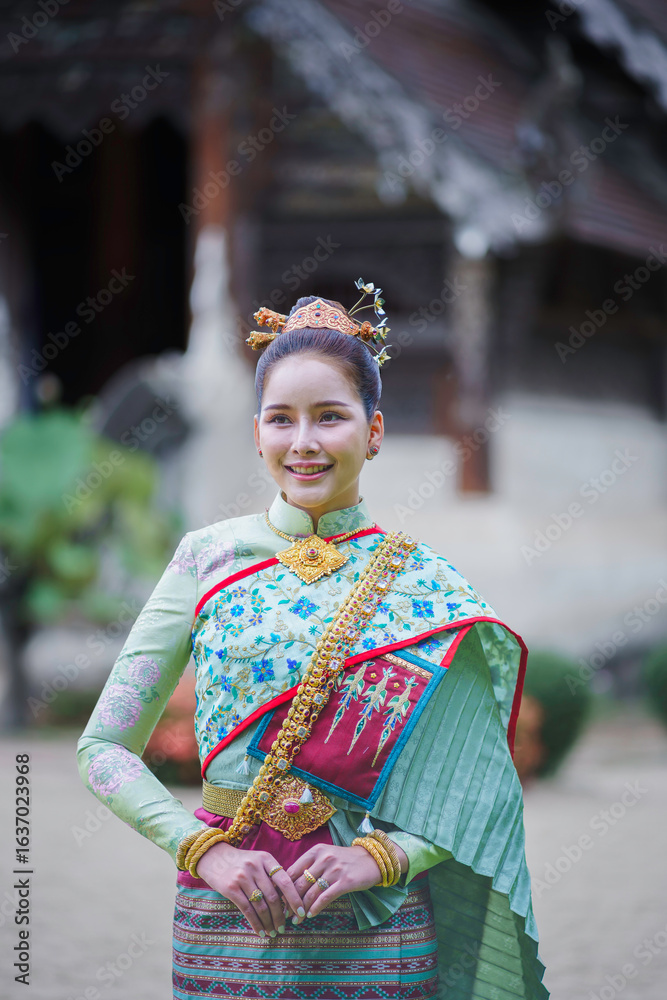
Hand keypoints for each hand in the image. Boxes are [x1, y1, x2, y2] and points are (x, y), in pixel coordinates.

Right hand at [194, 841, 305, 937]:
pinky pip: (247, 910)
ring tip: (272, 932)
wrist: (213, 857)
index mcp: (266, 858)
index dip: (295, 899)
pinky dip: (255, 923)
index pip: (285, 881)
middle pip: (273, 897)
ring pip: (261, 905)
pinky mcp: (230, 888)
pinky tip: (260, 931)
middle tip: (283, 928)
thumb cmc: (240, 862)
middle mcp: (255, 866)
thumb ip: (271, 876)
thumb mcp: (257, 861)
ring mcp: (242, 877)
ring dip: (268, 922)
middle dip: (280, 916)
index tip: (301, 913)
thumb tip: (288, 901)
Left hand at [286, 840, 408, 920]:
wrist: (371, 859)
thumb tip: (289, 887)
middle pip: (300, 884)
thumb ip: (310, 867)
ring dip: (301, 909)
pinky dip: (315, 908)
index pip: (292, 871)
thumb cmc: (345, 860)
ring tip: (296, 920)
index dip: (283, 888)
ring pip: (311, 893)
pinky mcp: (345, 882)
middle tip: (284, 915)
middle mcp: (324, 858)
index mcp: (315, 851)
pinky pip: (325, 897)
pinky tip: (310, 915)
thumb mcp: (326, 856)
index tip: (278, 901)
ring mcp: (335, 869)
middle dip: (290, 902)